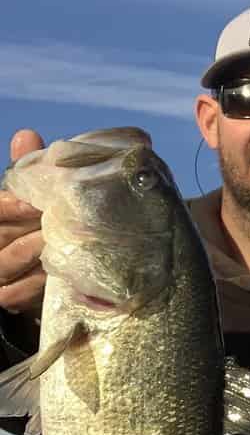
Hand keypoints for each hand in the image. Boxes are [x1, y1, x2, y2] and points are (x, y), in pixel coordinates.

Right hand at [0, 130, 46, 316]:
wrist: (34, 280)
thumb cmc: (33, 229)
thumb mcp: (30, 201)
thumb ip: (26, 172)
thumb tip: (27, 135)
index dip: (9, 205)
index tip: (34, 203)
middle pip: (1, 235)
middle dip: (30, 229)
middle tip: (59, 225)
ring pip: (6, 262)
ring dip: (34, 254)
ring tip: (60, 245)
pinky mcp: (7, 299)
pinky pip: (15, 294)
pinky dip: (35, 284)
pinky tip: (56, 275)